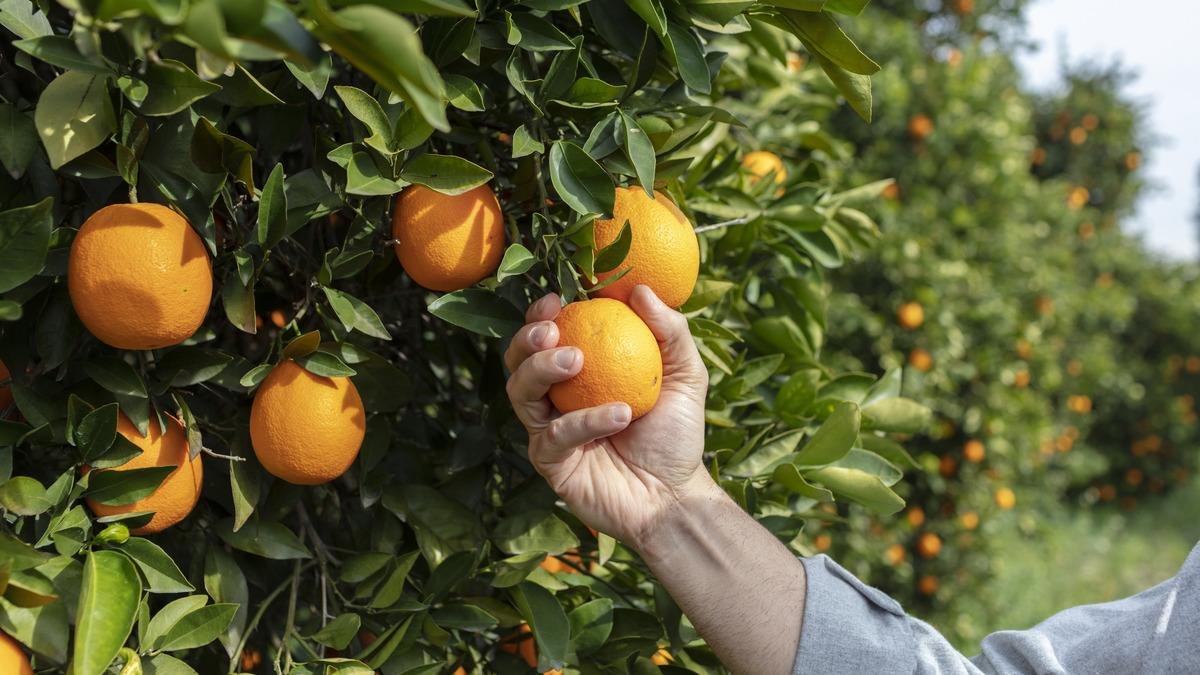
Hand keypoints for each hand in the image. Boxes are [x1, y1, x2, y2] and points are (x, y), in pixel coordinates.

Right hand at [504, 285, 710, 547]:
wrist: (674, 496)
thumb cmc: (676, 433)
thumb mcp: (685, 374)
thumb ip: (669, 331)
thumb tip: (641, 290)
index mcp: (578, 374)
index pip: (546, 337)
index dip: (541, 315)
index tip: (558, 299)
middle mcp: (555, 400)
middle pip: (518, 362)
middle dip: (526, 339)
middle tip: (553, 330)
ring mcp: (548, 432)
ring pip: (521, 394)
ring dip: (543, 370)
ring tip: (577, 360)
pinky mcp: (550, 464)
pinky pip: (554, 436)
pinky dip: (585, 421)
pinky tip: (619, 413)